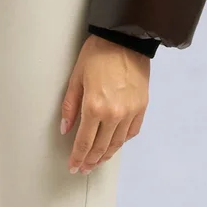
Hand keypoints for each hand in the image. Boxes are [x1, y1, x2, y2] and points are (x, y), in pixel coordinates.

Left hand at [60, 33, 149, 173]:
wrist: (125, 38)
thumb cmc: (98, 53)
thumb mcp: (77, 76)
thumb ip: (70, 105)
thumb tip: (65, 128)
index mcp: (94, 106)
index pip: (84, 142)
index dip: (78, 157)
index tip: (74, 166)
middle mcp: (114, 114)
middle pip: (100, 147)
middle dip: (90, 161)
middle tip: (84, 168)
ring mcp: (130, 112)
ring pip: (117, 143)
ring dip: (106, 154)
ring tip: (97, 160)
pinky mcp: (141, 107)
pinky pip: (131, 132)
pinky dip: (122, 141)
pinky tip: (115, 143)